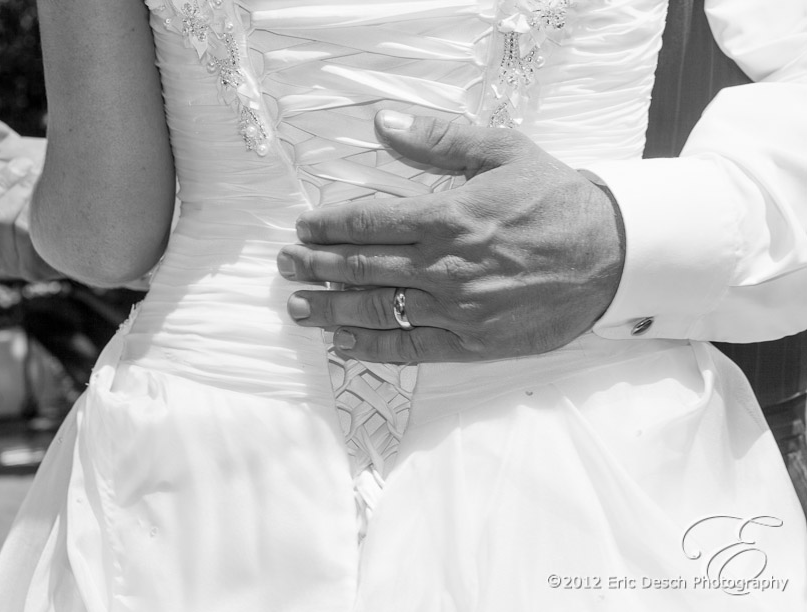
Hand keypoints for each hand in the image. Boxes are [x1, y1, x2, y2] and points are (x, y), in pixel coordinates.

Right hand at [0, 110, 59, 280]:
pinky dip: (35, 206)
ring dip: (20, 188)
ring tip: (41, 175)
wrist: (101, 206)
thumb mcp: (19, 154)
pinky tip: (52, 197)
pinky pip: (22, 231)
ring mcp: (11, 264)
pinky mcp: (36, 269)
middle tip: (24, 164)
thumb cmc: (55, 181)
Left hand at [277, 111, 624, 362]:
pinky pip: (412, 348)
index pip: (368, 222)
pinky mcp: (471, 342)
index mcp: (447, 217)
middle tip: (286, 265)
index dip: (328, 225)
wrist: (610, 255)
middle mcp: (443, 266)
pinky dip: (374, 348)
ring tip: (299, 307)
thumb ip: (438, 140)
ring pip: (378, 309)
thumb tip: (382, 123)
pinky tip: (345, 346)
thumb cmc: (555, 200)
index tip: (303, 227)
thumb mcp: (502, 151)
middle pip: (362, 268)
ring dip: (332, 309)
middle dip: (316, 266)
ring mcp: (455, 309)